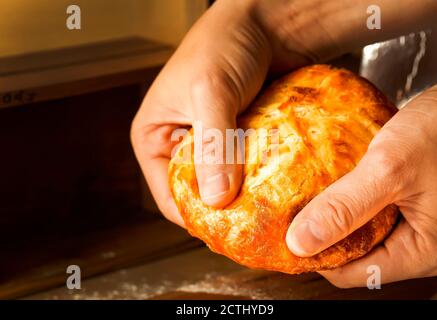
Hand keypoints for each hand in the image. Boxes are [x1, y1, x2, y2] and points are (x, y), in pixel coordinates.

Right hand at [130, 0, 339, 225]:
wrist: (269, 23)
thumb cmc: (225, 45)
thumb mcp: (210, 92)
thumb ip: (213, 144)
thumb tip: (215, 198)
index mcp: (155, 138)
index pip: (168, 195)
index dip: (194, 216)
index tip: (226, 233)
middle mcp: (183, 145)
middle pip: (199, 193)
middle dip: (225, 207)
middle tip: (253, 224)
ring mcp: (216, 144)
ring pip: (228, 184)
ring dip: (248, 194)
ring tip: (270, 209)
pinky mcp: (243, 140)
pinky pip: (251, 169)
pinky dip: (264, 179)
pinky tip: (281, 186)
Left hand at [286, 78, 436, 286]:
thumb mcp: (389, 168)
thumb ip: (344, 207)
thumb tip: (300, 242)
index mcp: (423, 251)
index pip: (352, 273)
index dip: (316, 256)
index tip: (287, 234)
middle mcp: (420, 245)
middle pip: (355, 255)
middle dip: (322, 235)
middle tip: (292, 213)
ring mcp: (415, 224)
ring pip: (360, 233)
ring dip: (333, 216)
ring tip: (305, 199)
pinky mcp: (408, 204)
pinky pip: (369, 213)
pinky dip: (347, 202)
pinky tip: (330, 186)